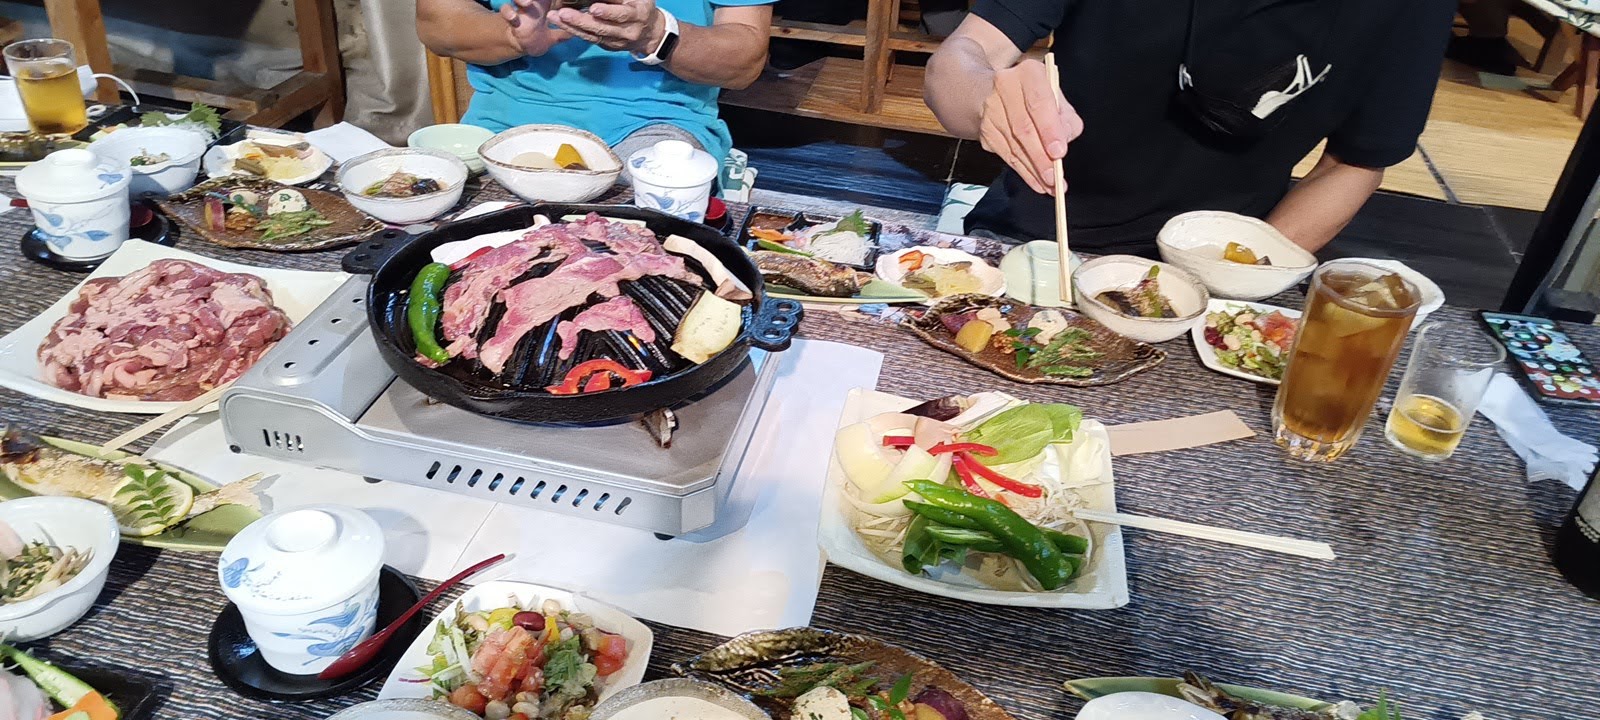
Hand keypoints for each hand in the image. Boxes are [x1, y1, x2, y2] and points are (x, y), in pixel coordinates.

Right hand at [500, 0, 570, 56]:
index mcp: (545, 6)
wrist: (518, 46)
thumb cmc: (536, 38)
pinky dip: (509, 13)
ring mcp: (521, 8)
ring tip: (527, 3)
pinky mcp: (511, 16)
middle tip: (535, 1)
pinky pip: (506, 10)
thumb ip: (564, 35)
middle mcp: (533, 4)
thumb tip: (578, 35)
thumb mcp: (553, 38)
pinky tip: (514, 19)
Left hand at [550, 0, 664, 54]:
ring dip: (572, 27)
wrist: (651, 33)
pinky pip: (591, 40)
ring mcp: (618, 42)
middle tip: (563, 13)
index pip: (622, 15)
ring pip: (594, 36)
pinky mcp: (610, 47)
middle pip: (603, 28)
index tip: (593, 9)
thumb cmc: (640, 6)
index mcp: (638, 15)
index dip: (608, 12)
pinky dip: (575, 32)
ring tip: (555, 17)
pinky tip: (561, 24)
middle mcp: (629, 31)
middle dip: (581, 21)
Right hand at [978, 59, 1082, 194]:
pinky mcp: (985, 131)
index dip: (1049, 129)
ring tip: (1050, 186)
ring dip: (1033, 170)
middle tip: (1054, 177)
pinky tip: (1037, 183)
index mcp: (1028, 73)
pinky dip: (1023, 172)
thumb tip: (1063, 142)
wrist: (993, 92)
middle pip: (1023, 128)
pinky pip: (1006, 156)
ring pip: (1013, 146)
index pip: (1039, 102)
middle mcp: (1004, 87)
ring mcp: (990, 110)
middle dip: (1040, 157)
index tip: (1059, 152)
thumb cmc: (1034, 95)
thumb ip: (1066, 118)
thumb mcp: (1056, 97)